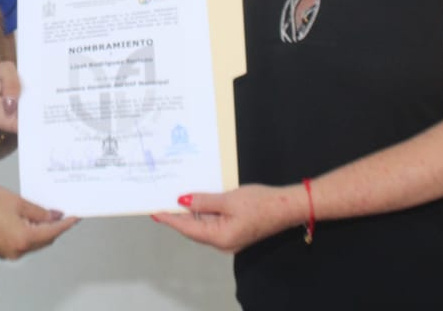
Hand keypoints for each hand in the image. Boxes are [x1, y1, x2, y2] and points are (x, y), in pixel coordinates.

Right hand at [0, 185, 78, 259]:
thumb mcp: (16, 202)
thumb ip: (38, 211)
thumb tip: (54, 217)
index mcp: (24, 239)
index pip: (52, 232)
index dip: (66, 224)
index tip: (77, 216)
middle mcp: (17, 251)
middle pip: (44, 240)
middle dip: (54, 227)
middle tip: (63, 211)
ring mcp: (7, 252)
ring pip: (32, 242)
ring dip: (41, 229)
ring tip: (48, 212)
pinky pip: (21, 242)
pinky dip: (29, 232)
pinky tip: (30, 218)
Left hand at [150, 185, 302, 253]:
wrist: (287, 207)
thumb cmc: (260, 203)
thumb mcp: (229, 199)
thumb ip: (204, 201)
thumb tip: (182, 201)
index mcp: (219, 237)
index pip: (187, 228)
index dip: (170, 219)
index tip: (155, 212)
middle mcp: (222, 243)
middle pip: (193, 229)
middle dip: (178, 216)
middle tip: (161, 202)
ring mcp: (229, 238)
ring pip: (203, 226)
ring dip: (191, 213)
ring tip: (175, 199)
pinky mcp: (235, 231)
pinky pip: (213, 223)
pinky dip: (204, 213)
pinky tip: (198, 201)